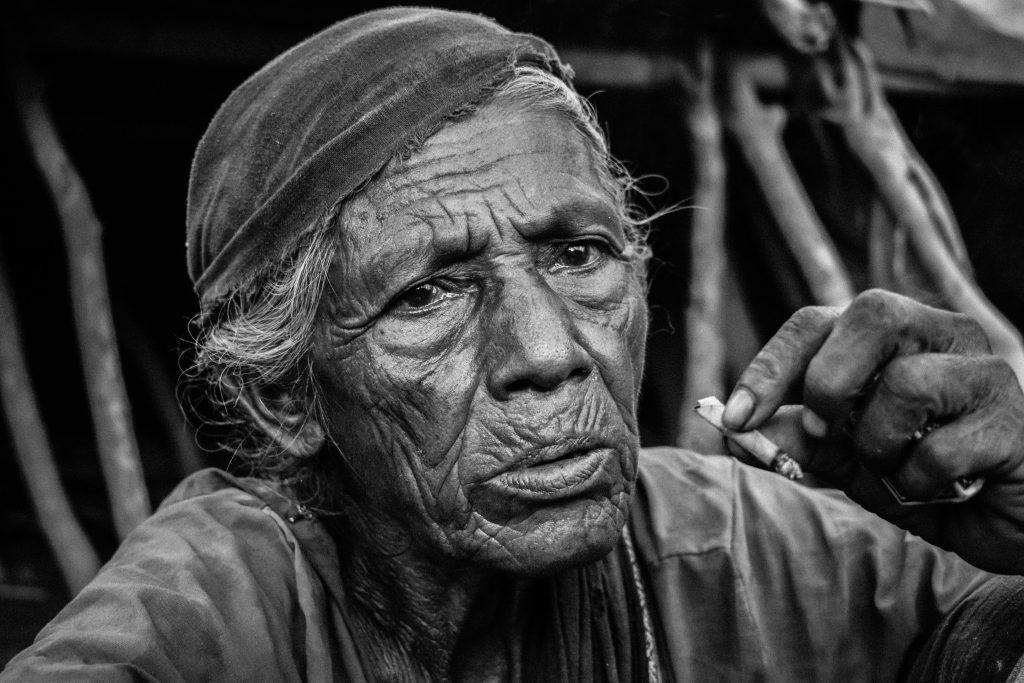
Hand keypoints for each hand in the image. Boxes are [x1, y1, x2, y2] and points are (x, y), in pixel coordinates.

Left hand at [723, 289, 1023, 573]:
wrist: (1008, 522)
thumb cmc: (924, 478)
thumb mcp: (847, 459)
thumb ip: (800, 441)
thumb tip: (737, 431)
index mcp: (890, 336)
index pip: (816, 322)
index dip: (769, 367)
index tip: (732, 418)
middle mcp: (940, 334)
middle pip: (872, 314)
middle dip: (827, 382)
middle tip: (823, 431)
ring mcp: (984, 370)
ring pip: (905, 383)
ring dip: (878, 446)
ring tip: (898, 470)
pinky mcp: (1012, 418)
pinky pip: (939, 449)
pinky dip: (917, 484)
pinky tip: (941, 489)